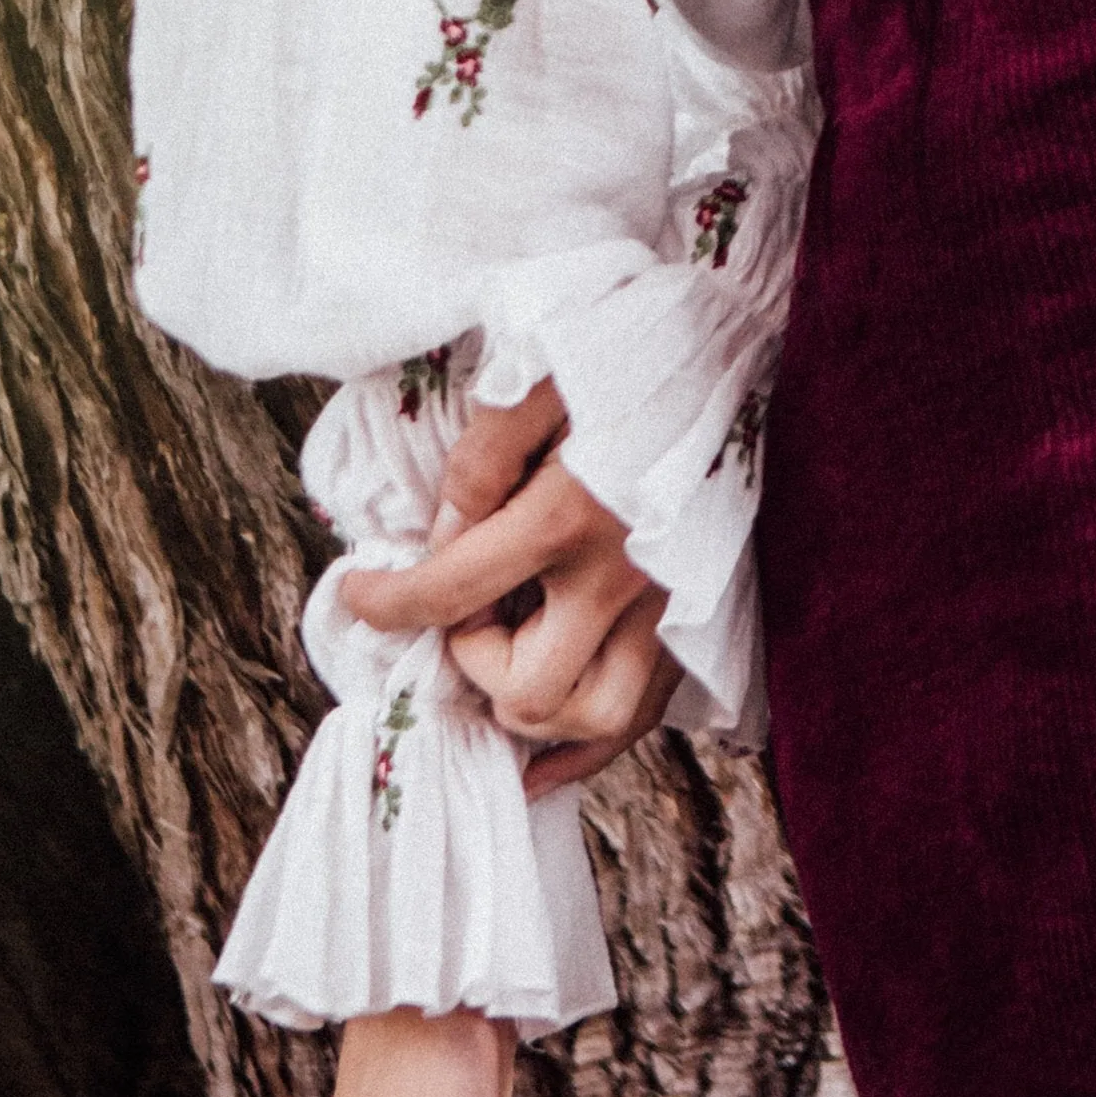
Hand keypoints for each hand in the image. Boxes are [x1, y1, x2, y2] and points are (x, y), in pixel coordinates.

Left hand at [343, 379, 681, 792]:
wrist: (737, 338)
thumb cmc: (631, 344)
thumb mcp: (538, 374)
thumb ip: (482, 456)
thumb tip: (444, 532)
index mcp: (574, 513)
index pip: (454, 593)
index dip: (387, 603)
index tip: (358, 592)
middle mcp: (626, 578)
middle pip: (526, 689)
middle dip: (474, 658)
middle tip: (467, 604)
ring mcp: (672, 605)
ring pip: (593, 721)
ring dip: (532, 708)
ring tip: (506, 656)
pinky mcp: (701, 614)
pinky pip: (648, 713)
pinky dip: (589, 747)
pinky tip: (542, 758)